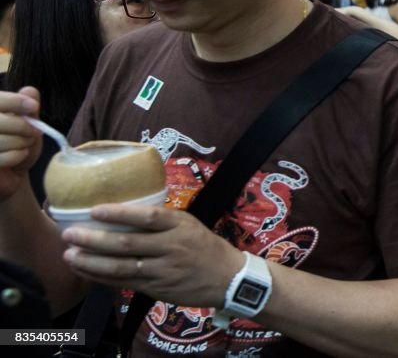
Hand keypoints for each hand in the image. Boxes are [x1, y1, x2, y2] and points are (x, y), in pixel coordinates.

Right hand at [0, 88, 42, 200]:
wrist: (13, 174)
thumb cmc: (18, 144)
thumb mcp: (27, 123)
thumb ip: (27, 107)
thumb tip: (29, 91)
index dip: (14, 101)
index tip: (33, 106)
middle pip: (0, 121)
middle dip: (23, 126)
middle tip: (33, 132)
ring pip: (1, 140)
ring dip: (22, 143)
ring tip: (25, 145)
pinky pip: (2, 158)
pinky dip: (17, 156)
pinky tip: (18, 156)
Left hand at [62, 205, 244, 308]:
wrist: (227, 278)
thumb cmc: (206, 247)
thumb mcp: (190, 224)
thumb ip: (162, 221)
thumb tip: (126, 211)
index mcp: (180, 225)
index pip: (148, 217)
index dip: (120, 214)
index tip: (95, 210)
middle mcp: (170, 247)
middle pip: (127, 243)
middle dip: (94, 239)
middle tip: (70, 234)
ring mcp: (162, 270)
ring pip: (121, 267)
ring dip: (91, 261)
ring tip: (69, 255)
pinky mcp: (156, 289)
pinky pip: (124, 282)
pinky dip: (101, 277)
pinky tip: (85, 271)